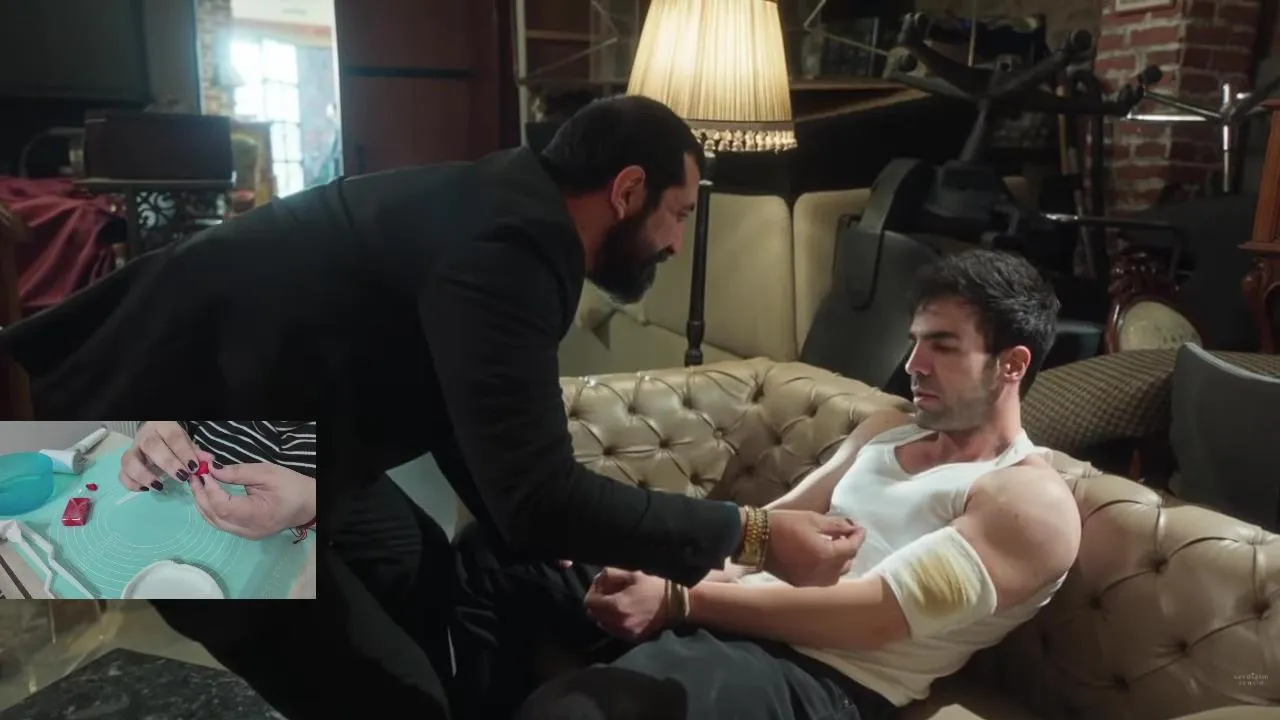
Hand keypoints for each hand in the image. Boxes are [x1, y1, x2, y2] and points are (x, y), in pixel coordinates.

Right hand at [119, 421, 198, 492]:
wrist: (156, 436)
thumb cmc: (174, 442)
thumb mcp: (187, 443)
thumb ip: (197, 453)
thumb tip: (209, 462)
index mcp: (162, 427)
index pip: (172, 436)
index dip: (183, 452)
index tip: (194, 467)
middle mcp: (144, 437)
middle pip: (151, 446)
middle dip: (167, 463)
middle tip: (182, 477)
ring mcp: (132, 450)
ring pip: (129, 460)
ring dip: (144, 475)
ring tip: (160, 486)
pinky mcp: (126, 464)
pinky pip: (122, 474)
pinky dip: (131, 484)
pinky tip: (146, 489)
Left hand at [187, 450, 315, 539]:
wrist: (308, 504)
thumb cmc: (292, 486)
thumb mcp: (267, 473)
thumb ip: (238, 472)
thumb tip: (212, 471)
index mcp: (258, 515)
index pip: (223, 507)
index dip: (210, 491)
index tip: (205, 473)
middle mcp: (249, 530)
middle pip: (214, 517)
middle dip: (201, 496)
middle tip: (195, 477)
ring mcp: (246, 535)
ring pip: (214, 522)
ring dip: (203, 503)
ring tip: (198, 485)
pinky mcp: (245, 533)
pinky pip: (221, 523)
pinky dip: (211, 509)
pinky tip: (208, 496)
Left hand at [583, 568, 667, 641]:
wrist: (676, 603)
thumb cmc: (654, 585)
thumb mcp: (632, 573)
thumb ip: (610, 575)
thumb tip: (598, 580)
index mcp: (616, 606)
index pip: (590, 602)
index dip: (593, 591)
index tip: (601, 585)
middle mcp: (618, 623)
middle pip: (594, 615)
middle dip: (597, 603)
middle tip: (607, 593)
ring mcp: (626, 633)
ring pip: (603, 624)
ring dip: (605, 614)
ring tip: (616, 603)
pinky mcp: (633, 638)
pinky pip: (615, 631)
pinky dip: (614, 622)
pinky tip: (624, 613)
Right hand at [761, 510, 865, 586]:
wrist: (754, 538)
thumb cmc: (783, 524)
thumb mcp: (812, 519)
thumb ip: (836, 525)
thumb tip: (852, 527)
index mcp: (825, 555)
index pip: (851, 548)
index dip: (858, 537)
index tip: (860, 528)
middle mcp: (820, 573)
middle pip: (846, 564)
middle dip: (850, 549)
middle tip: (847, 535)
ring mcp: (809, 581)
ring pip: (835, 576)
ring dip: (840, 563)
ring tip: (835, 547)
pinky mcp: (799, 583)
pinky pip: (821, 580)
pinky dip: (827, 570)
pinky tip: (822, 557)